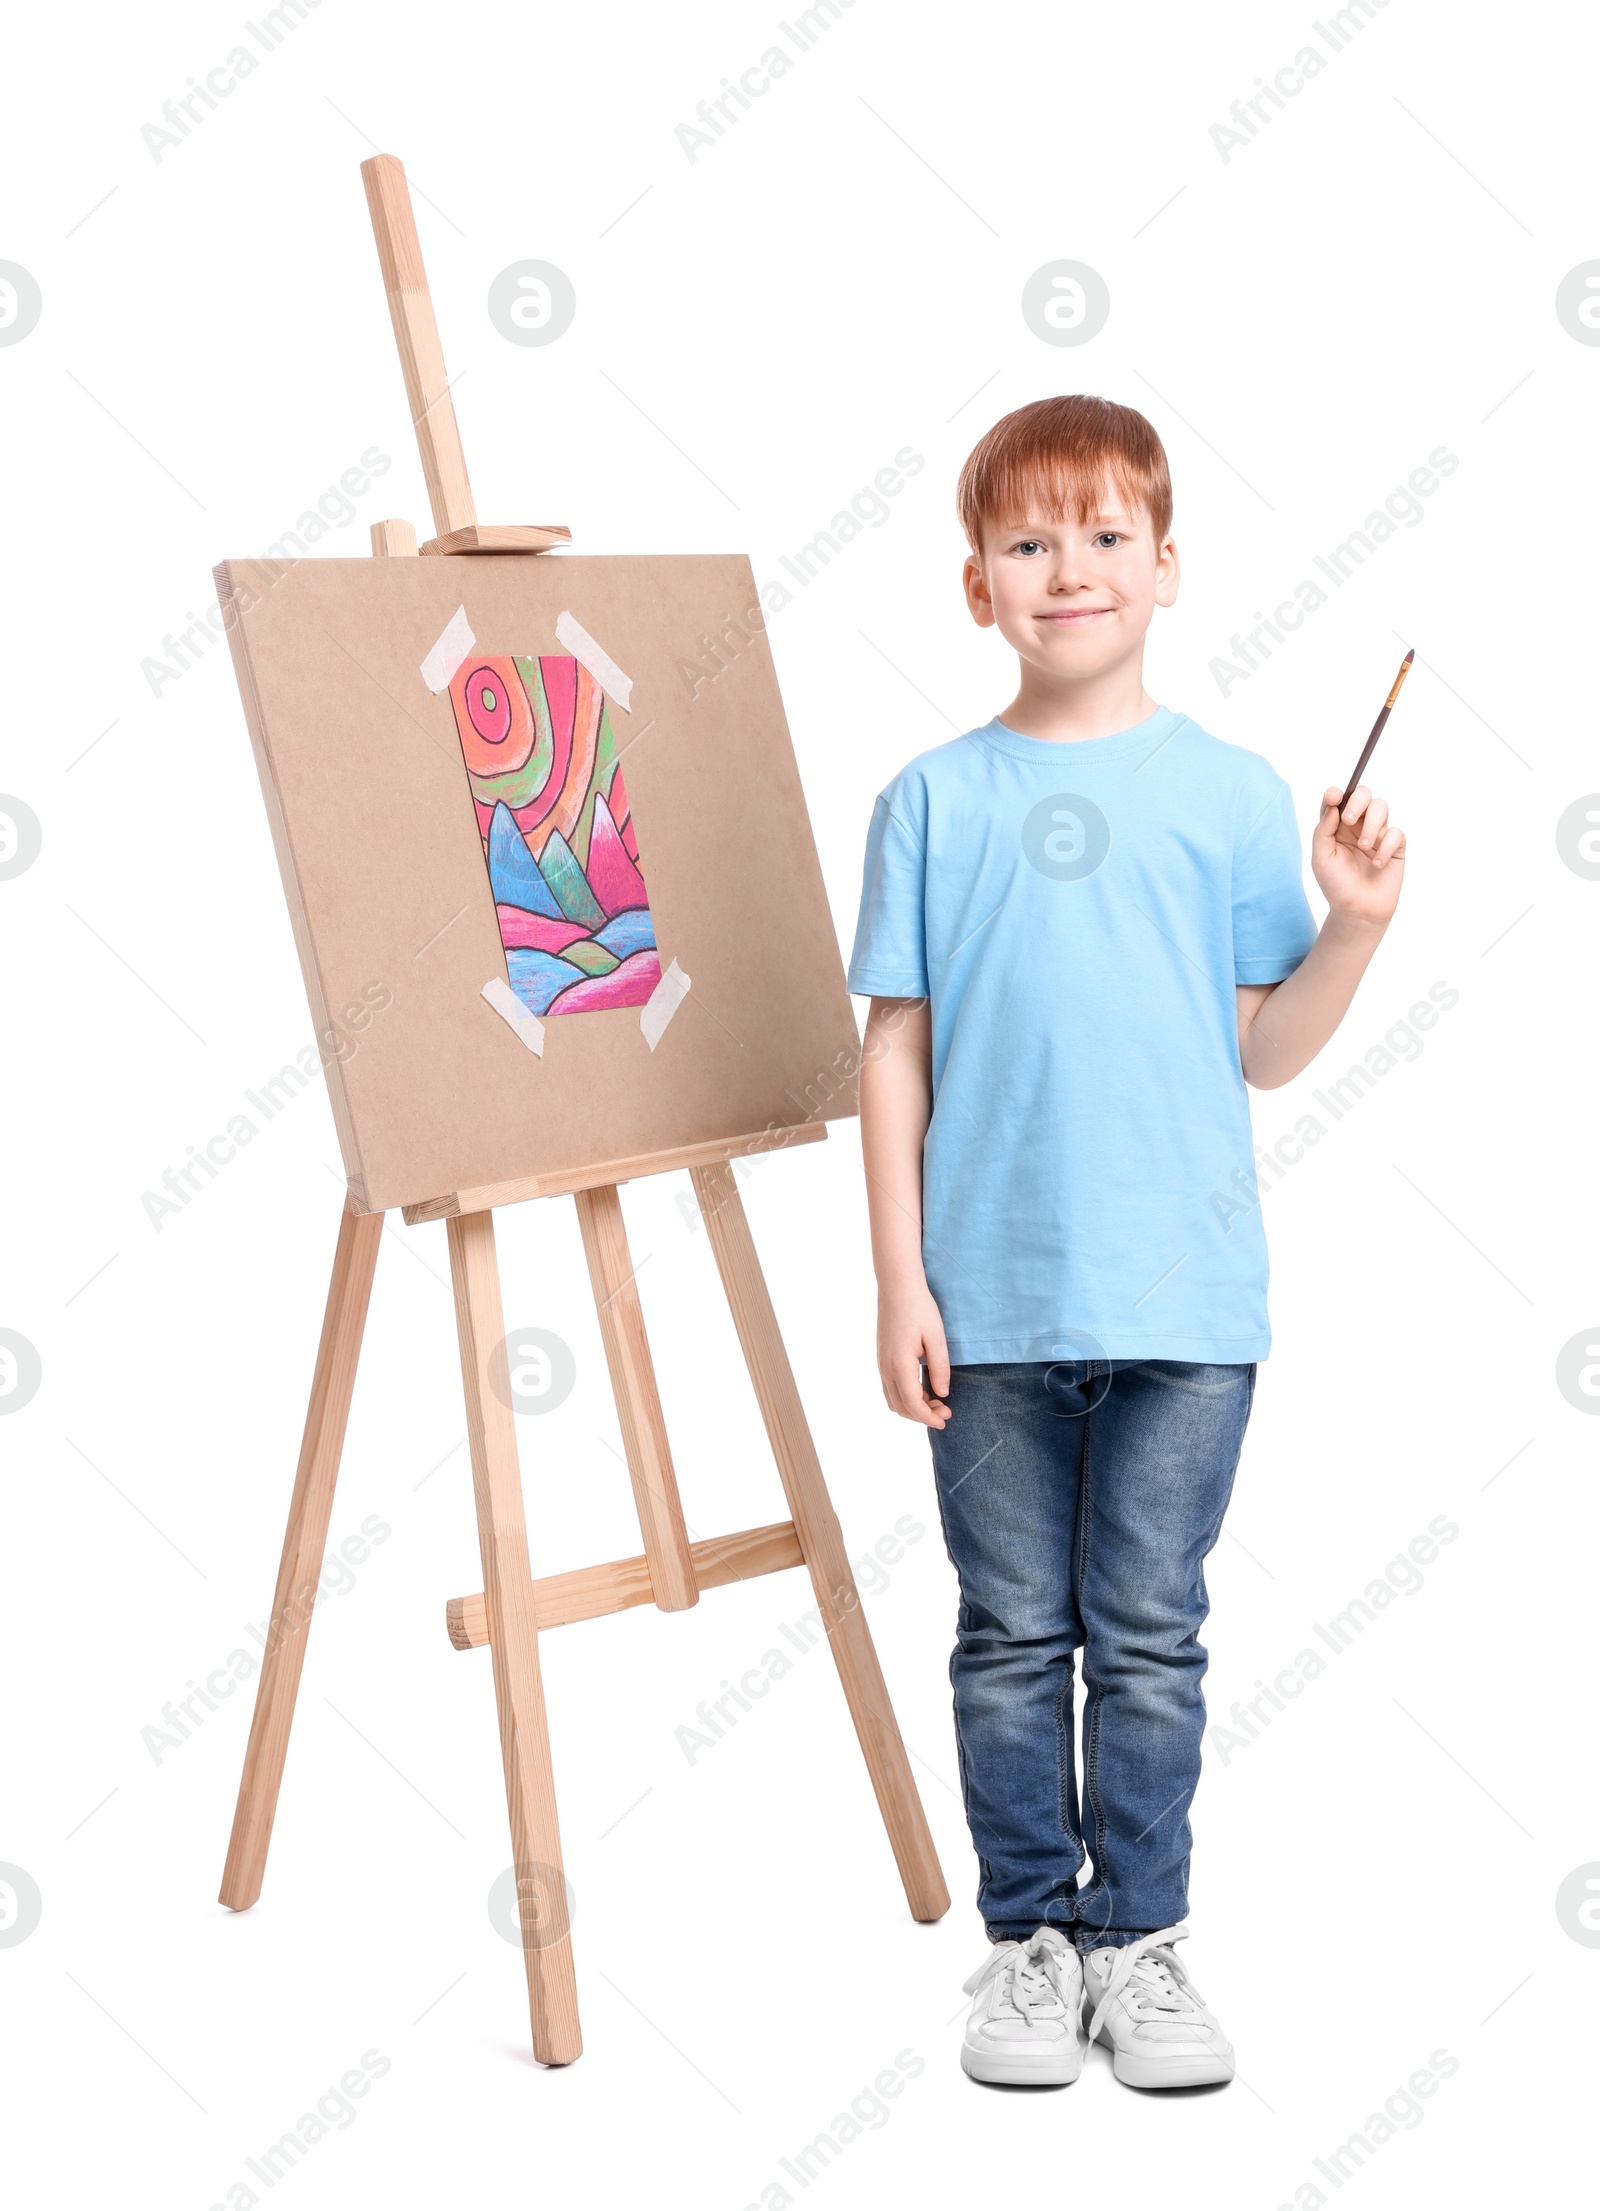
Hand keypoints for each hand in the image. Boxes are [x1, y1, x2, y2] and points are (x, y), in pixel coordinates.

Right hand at [877, 1280, 951, 1428]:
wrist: (897, 1287)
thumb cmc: (920, 1308)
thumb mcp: (936, 1337)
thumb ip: (940, 1368)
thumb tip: (942, 1394)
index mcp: (899, 1364)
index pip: (912, 1404)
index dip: (928, 1418)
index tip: (945, 1420)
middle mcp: (885, 1368)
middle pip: (901, 1407)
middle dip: (922, 1416)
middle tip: (946, 1411)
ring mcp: (881, 1363)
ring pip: (893, 1400)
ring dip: (913, 1408)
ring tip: (936, 1402)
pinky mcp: (881, 1358)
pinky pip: (890, 1388)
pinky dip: (905, 1397)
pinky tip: (922, 1390)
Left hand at [1313, 784, 1405, 928]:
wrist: (1358, 911)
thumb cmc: (1337, 885)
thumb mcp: (1321, 859)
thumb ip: (1323, 831)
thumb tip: (1332, 806)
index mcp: (1337, 827)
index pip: (1337, 801)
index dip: (1336, 794)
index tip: (1334, 797)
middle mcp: (1357, 827)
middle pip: (1363, 795)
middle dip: (1358, 801)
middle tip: (1349, 819)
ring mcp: (1377, 834)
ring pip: (1381, 807)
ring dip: (1372, 824)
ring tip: (1364, 847)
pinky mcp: (1394, 846)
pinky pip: (1395, 833)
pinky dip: (1385, 847)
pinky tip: (1376, 864)